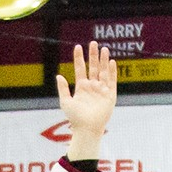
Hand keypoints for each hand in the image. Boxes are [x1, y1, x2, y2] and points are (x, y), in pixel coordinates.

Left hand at [56, 41, 116, 160]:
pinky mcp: (110, 95)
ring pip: (103, 71)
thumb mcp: (65, 102)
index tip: (77, 47)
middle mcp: (92, 86)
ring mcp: (102, 90)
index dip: (79, 58)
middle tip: (93, 43)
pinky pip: (112, 80)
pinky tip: (111, 61)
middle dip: (93, 55)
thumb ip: (63, 89)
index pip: (80, 68)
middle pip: (93, 67)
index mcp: (81, 87)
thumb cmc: (75, 118)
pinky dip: (112, 71)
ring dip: (103, 60)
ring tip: (103, 49)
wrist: (87, 128)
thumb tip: (58, 75)